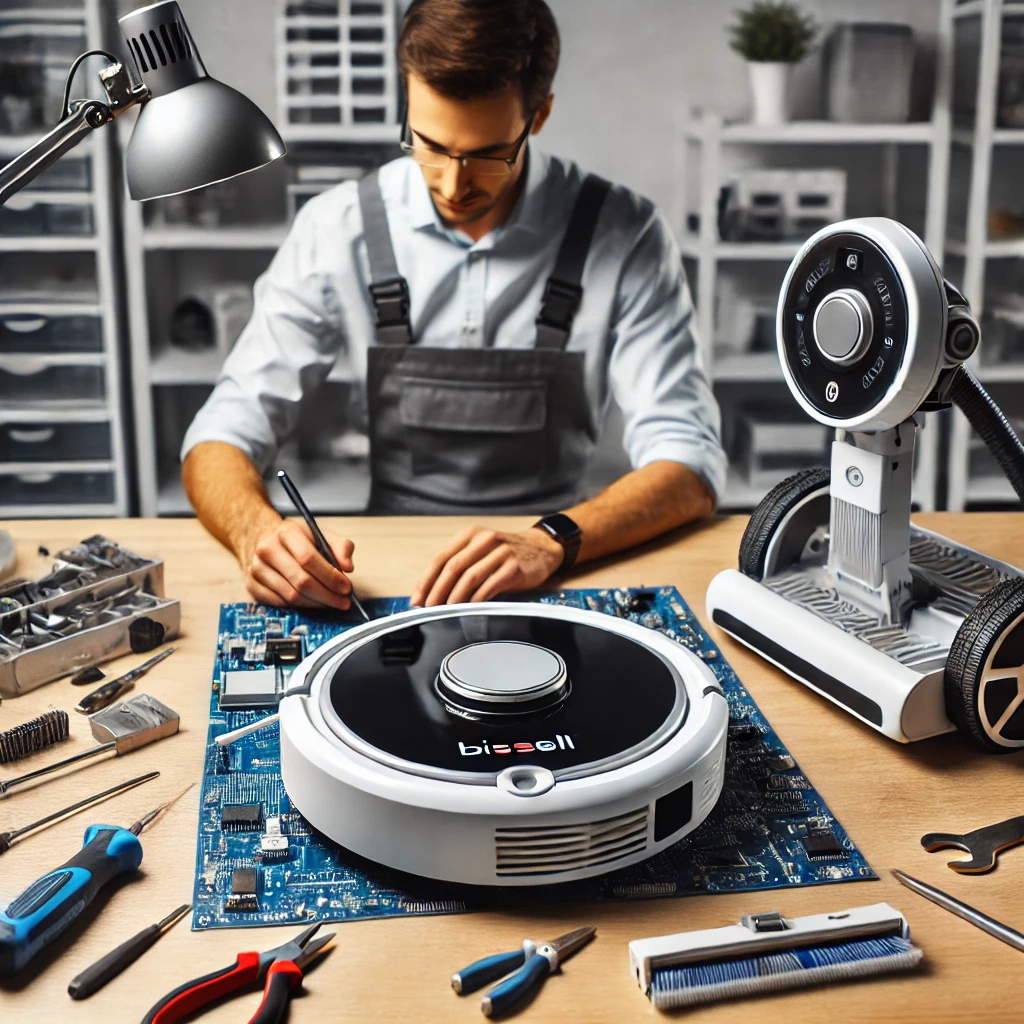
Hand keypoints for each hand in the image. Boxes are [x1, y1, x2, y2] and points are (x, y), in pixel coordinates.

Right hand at [241, 518, 354, 610]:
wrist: (265, 541)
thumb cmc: (298, 541)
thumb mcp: (321, 536)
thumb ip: (341, 547)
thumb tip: (348, 567)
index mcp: (286, 532)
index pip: (308, 558)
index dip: (330, 576)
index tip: (346, 587)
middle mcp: (267, 549)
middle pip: (301, 581)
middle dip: (327, 595)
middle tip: (344, 601)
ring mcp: (256, 568)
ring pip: (291, 596)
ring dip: (316, 604)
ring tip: (332, 603)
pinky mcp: (252, 585)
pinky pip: (280, 604)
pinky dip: (300, 607)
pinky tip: (313, 603)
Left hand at [411, 526, 563, 606]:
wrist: (542, 548)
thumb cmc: (506, 553)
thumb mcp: (481, 551)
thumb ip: (460, 565)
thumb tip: (432, 592)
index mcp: (470, 534)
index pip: (441, 558)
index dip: (426, 580)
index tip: (417, 598)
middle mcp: (484, 540)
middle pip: (453, 568)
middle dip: (437, 591)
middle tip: (428, 608)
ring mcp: (500, 552)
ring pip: (469, 577)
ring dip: (454, 597)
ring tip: (445, 610)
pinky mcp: (513, 567)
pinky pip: (489, 586)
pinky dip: (476, 599)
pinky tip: (468, 608)